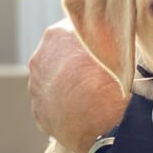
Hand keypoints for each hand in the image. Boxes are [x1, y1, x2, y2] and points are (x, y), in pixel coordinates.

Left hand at [28, 20, 128, 152]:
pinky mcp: (38, 110)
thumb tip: (115, 28)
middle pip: (62, 50)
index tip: (106, 42)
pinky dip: (66, 100)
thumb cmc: (110, 83)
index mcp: (57, 34)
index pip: (76, 25)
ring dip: (70, 79)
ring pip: (56, 75)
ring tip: (93, 90)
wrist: (98, 127)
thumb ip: (107, 34)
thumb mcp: (116, 47)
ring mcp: (36, 84)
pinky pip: (54, 98)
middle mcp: (40, 56)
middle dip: (78, 56)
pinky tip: (84, 105)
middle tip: (100, 66)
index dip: (93, 33)